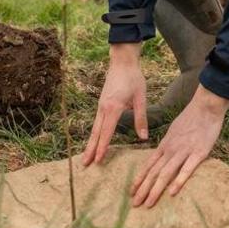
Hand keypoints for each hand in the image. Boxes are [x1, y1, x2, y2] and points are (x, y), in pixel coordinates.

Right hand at [82, 43, 146, 166]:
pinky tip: (94, 140)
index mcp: (113, 108)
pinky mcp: (101, 104)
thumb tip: (143, 137)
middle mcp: (103, 108)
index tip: (98, 160)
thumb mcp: (141, 98)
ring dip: (90, 143)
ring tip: (86, 157)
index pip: (107, 132)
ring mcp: (100, 106)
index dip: (102, 147)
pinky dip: (94, 134)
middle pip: (95, 133)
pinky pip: (96, 122)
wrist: (122, 62)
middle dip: (90, 150)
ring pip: (94, 128)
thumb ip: (141, 118)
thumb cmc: (133, 78)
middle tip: (84, 165)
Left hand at [130, 84, 228, 207]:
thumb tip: (163, 154)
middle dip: (143, 189)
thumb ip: (169, 144)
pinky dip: (178, 181)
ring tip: (148, 204)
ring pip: (166, 174)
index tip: (131, 192)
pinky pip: (187, 169)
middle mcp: (171, 150)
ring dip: (155, 190)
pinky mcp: (199, 153)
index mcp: (165, 145)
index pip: (149, 165)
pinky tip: (171, 193)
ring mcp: (184, 151)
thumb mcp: (174, 130)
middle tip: (134, 205)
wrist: (206, 106)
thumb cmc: (192, 117)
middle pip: (154, 172)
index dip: (139, 179)